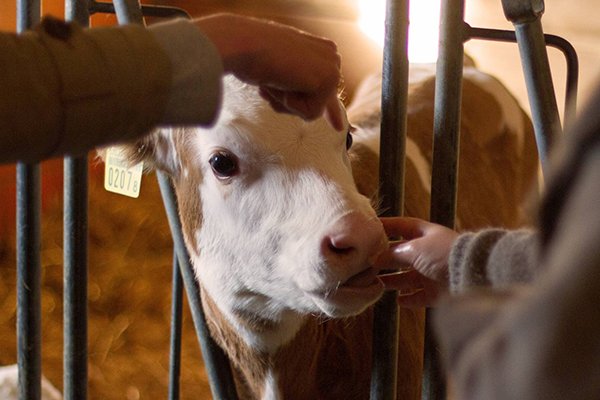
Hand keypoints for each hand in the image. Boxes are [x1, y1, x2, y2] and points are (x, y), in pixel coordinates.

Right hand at [194, 13, 342, 129]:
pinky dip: (291, 104)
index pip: (327, 88)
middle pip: (317, 103)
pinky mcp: (327, 79)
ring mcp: (332, 66)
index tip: (338, 127)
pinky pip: (310, 114)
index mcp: (320, 50)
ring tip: (276, 78)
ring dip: (287, 103)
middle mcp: (331, 56)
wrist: (243, 45)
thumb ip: (298, 88)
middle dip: (291, 102)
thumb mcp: (278, 70)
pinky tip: (283, 82)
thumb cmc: (252, 56)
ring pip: (313, 111)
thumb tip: (321, 115)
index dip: (329, 109)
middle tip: (273, 80)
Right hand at [375, 217, 458, 306]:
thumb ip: (393, 253)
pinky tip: (399, 301)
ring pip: (407, 277)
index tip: (370, 228)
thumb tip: (375, 257)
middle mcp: (428, 252)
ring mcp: (432, 272)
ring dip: (392, 280)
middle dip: (385, 258)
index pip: (402, 226)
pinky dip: (409, 299)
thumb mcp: (414, 249)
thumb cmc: (442, 253)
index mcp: (425, 234)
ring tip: (376, 283)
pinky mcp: (437, 292)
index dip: (387, 226)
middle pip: (402, 255)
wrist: (471, 274)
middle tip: (366, 263)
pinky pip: (419, 296)